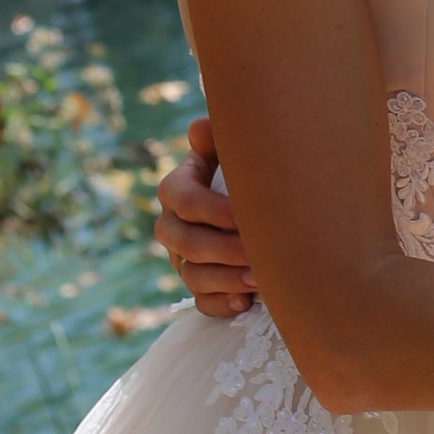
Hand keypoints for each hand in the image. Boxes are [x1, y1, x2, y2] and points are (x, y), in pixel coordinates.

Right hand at [153, 113, 255, 316]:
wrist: (250, 202)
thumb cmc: (242, 169)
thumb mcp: (230, 150)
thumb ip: (217, 138)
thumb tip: (200, 128)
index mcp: (176, 189)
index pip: (183, 199)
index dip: (212, 209)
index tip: (245, 215)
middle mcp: (172, 226)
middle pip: (187, 243)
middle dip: (224, 249)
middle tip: (259, 252)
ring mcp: (182, 259)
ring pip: (193, 276)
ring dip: (227, 279)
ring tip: (260, 278)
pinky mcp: (197, 286)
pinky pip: (201, 303)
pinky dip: (223, 305)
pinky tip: (247, 303)